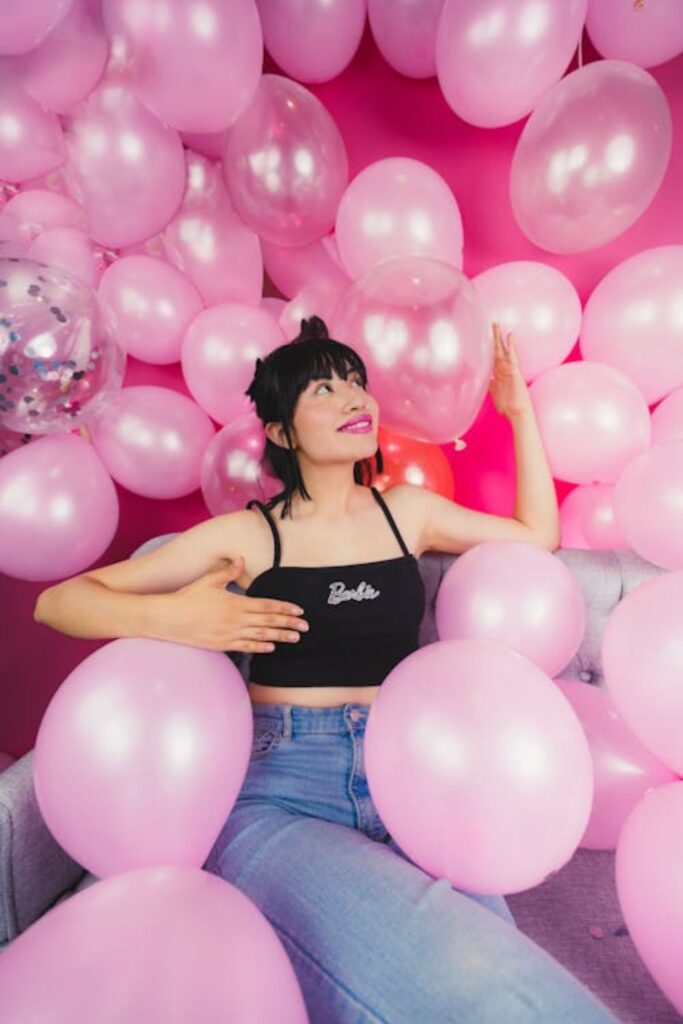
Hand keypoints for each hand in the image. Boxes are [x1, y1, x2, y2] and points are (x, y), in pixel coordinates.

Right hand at [159, 557, 308, 652]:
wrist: (168, 619)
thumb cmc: (188, 597)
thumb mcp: (209, 580)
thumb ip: (228, 571)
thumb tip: (242, 559)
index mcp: (235, 603)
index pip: (266, 606)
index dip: (284, 609)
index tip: (299, 610)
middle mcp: (235, 620)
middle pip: (268, 622)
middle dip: (289, 624)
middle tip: (305, 627)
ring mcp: (229, 634)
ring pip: (260, 636)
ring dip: (280, 637)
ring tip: (295, 638)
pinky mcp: (221, 645)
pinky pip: (245, 647)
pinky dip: (259, 647)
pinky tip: (271, 647)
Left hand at [488, 322, 532, 419]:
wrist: (518, 413)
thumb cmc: (508, 408)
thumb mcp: (495, 395)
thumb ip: (490, 387)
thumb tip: (486, 382)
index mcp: (497, 376)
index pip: (491, 360)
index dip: (487, 350)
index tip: (483, 340)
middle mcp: (503, 370)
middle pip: (496, 351)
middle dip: (494, 339)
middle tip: (492, 324)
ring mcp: (509, 370)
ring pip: (502, 351)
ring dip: (499, 338)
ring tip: (496, 325)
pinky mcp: (515, 372)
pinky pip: (512, 356)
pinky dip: (511, 346)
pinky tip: (510, 335)